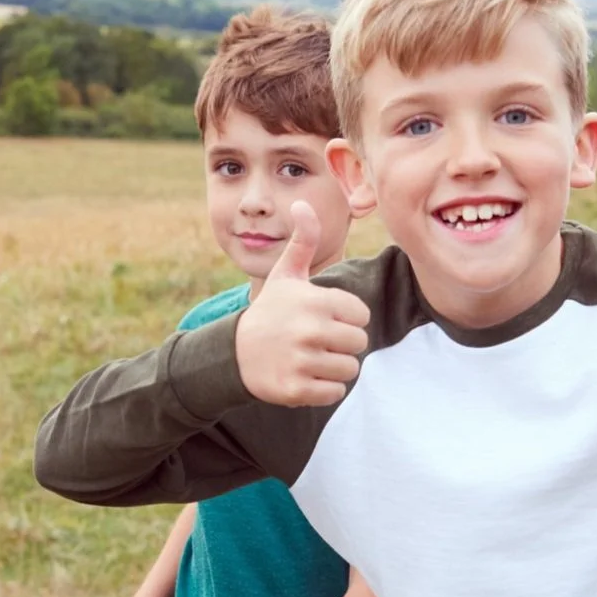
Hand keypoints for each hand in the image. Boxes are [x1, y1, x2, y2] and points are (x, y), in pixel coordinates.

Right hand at [234, 202, 369, 406]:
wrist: (234, 353)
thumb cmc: (270, 311)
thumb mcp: (286, 275)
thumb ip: (303, 241)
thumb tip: (303, 203)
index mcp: (314, 301)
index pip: (362, 316)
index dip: (347, 318)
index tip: (325, 319)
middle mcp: (309, 330)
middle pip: (359, 343)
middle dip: (343, 344)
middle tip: (319, 341)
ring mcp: (301, 361)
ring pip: (350, 370)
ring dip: (335, 367)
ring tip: (313, 358)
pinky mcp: (295, 389)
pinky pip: (334, 393)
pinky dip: (325, 389)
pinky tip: (306, 376)